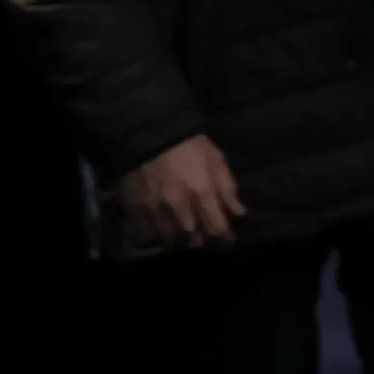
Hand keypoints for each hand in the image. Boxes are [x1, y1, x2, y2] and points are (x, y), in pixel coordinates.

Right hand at [113, 134, 243, 252]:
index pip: (216, 229)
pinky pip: (144, 235)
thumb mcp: (215, 159)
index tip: (225, 238)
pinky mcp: (134, 208)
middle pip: (192, 240)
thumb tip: (239, 213)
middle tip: (201, 236)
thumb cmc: (188, 144)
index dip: (223, 238)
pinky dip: (153, 237)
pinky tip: (157, 232)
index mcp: (202, 193)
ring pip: (169, 241)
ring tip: (180, 236)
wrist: (147, 132)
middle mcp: (179, 206)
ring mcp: (154, 209)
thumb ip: (227, 188)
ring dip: (177, 241)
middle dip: (200, 240)